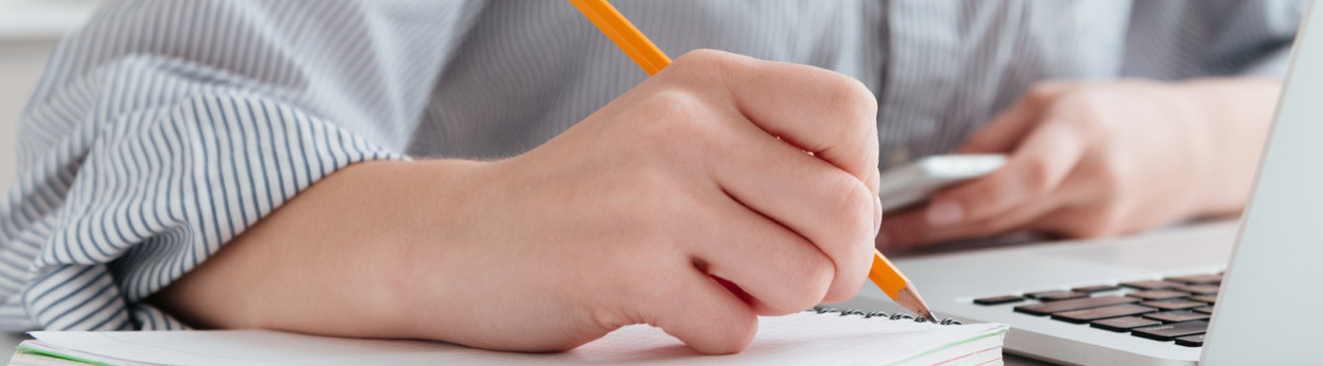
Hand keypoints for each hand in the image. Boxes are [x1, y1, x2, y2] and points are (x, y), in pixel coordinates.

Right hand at [151, 50, 881, 354]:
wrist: (457, 240)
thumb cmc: (582, 201)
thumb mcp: (675, 138)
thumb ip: (764, 157)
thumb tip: (865, 221)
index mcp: (708, 81)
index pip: (849, 114)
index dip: (857, 179)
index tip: (815, 211)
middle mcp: (686, 123)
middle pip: (847, 211)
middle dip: (831, 264)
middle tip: (780, 271)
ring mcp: (655, 192)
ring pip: (803, 275)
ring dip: (767, 300)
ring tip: (710, 281)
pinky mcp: (628, 264)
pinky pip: (736, 326)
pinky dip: (712, 333)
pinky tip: (665, 303)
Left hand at [876, 79, 1277, 249]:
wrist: (1190, 148)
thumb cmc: (1115, 113)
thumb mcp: (1051, 100)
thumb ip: (996, 137)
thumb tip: (943, 173)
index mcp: (1083, 132)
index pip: (1029, 175)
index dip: (979, 197)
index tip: (932, 209)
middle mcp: (1095, 180)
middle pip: (1009, 212)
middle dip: (944, 223)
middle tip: (893, 228)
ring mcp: (1098, 218)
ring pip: (1014, 229)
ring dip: (962, 228)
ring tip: (913, 224)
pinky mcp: (1095, 241)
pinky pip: (1032, 235)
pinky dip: (998, 226)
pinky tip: (965, 222)